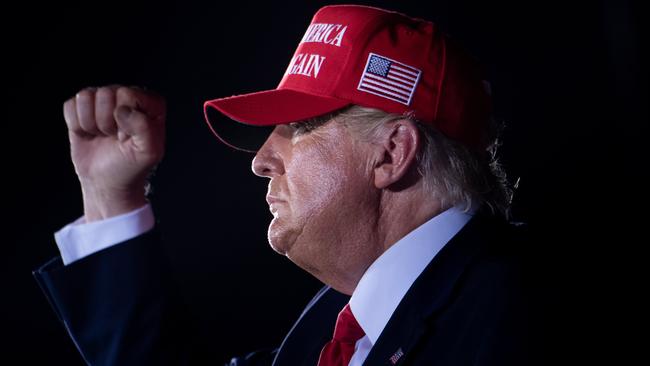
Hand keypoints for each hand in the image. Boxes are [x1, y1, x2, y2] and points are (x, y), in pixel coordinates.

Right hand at [63, 85, 165, 221]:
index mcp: (150, 103)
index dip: (125, 119)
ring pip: (85, 96)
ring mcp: (104, 101)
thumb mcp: (149, 152)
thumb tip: (122, 110)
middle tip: (115, 138)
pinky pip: (70, 105)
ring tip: (103, 135)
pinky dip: (76, 125)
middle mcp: (127, 96)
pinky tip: (90, 134)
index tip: (129, 136)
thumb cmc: (131, 166)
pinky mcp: (82, 108)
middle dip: (106, 121)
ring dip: (91, 123)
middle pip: (105, 93)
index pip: (128, 94)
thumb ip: (145, 128)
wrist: (108, 182)